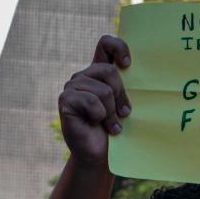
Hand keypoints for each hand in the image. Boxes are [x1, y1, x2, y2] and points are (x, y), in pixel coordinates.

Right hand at [58, 35, 131, 167]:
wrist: (98, 155)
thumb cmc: (114, 129)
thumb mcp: (123, 103)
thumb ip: (125, 86)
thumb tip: (133, 69)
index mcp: (98, 71)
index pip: (106, 43)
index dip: (118, 47)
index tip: (128, 64)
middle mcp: (84, 76)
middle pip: (109, 71)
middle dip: (121, 95)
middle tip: (124, 114)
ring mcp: (72, 87)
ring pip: (102, 89)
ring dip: (110, 111)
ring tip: (112, 125)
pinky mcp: (66, 101)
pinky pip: (91, 101)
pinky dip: (99, 116)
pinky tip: (96, 125)